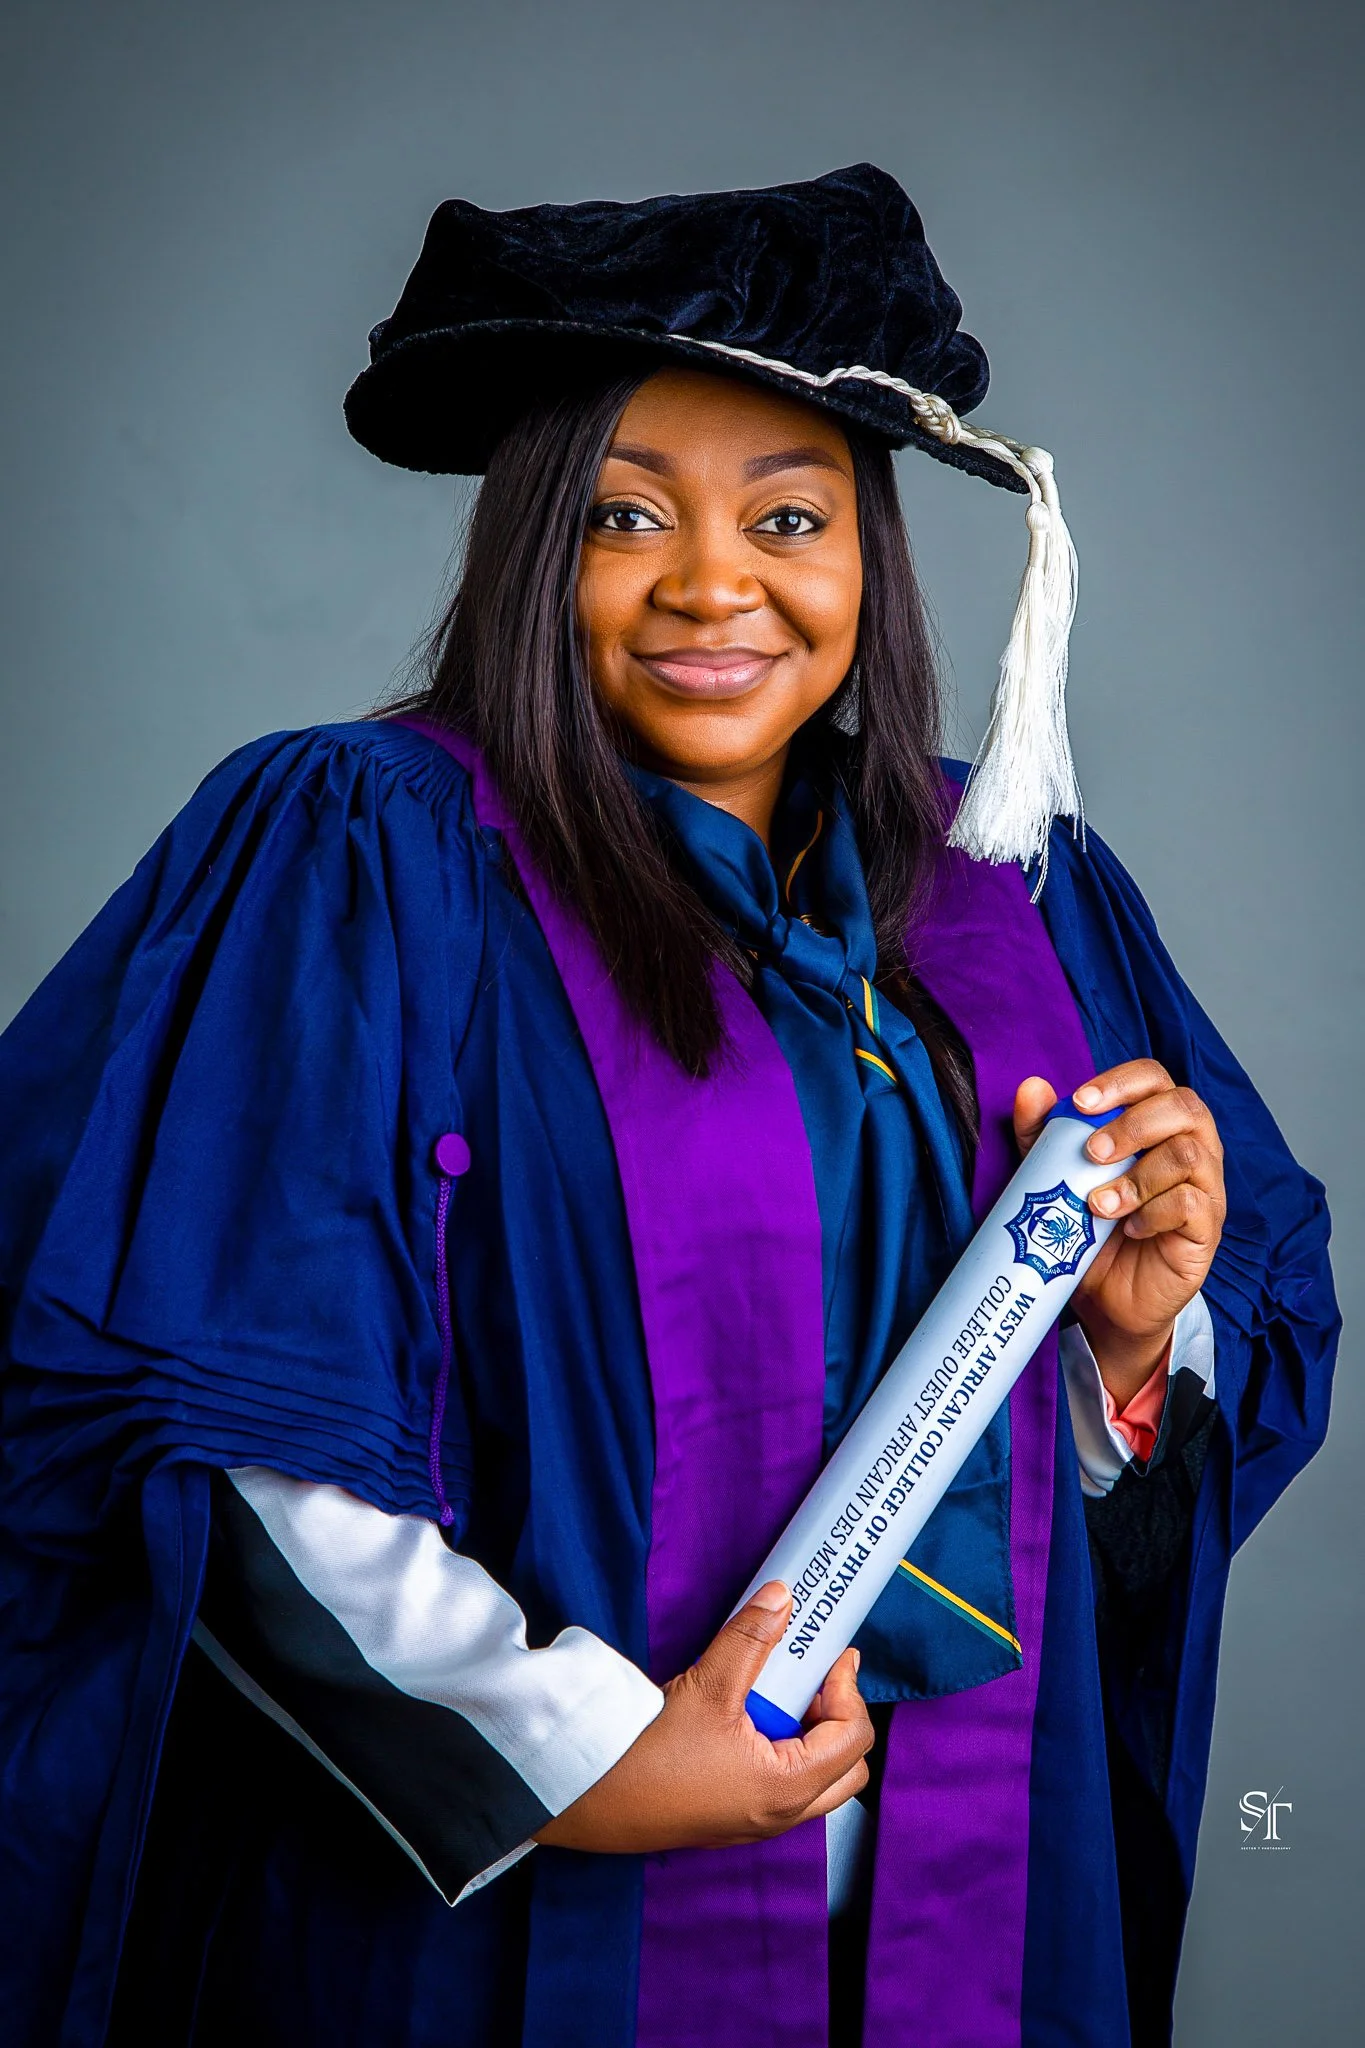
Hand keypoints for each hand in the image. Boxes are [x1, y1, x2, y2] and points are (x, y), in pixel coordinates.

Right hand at [534, 1582, 872, 1853]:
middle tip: (809, 1678)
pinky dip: (783, 1751)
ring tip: (775, 1695)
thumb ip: (750, 1638)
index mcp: (786, 1787)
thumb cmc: (648, 1755)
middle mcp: (781, 1815)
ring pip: (817, 1781)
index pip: (853, 1737)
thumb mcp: (707, 1687)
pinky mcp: (734, 1819)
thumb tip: (783, 1598)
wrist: (589, 1800)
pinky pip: (784, 1787)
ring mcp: (758, 1823)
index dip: (847, 1688)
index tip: (828, 1655)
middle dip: (838, 1717)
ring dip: (810, 1735)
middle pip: (846, 1768)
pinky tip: (747, 1718)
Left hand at [1014, 1061, 1225, 1407]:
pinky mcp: (1207, 1230)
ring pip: (1189, 1155)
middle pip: (1185, 1107)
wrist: (1104, 1299)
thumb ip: (1043, 1134)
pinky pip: (1193, 1204)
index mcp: (1158, 1123)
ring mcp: (1206, 1188)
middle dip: (1133, 1124)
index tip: (1080, 1102)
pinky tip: (1127, 1229)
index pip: (1154, 1078)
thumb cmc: (1087, 1228)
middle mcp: (1192, 1147)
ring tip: (1097, 1204)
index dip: (1121, 1082)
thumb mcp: (1055, 1178)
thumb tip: (1032, 1088)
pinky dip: (1153, 1212)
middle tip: (1092, 1154)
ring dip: (1137, 1177)